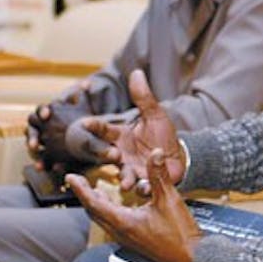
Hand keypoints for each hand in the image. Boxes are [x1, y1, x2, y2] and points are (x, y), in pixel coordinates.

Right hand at [27, 83, 94, 171]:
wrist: (79, 131)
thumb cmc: (76, 117)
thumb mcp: (81, 108)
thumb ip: (82, 97)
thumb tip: (88, 83)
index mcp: (46, 113)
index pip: (41, 110)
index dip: (43, 111)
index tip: (48, 114)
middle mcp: (39, 127)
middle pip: (30, 129)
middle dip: (32, 135)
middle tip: (36, 141)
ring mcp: (39, 140)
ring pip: (32, 144)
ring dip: (33, 150)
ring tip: (37, 155)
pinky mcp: (44, 153)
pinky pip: (40, 159)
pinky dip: (41, 163)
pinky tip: (42, 168)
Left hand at [66, 148, 200, 261]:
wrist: (189, 258)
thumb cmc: (179, 234)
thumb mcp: (169, 200)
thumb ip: (159, 176)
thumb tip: (156, 154)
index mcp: (123, 222)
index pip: (94, 203)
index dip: (80, 189)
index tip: (70, 178)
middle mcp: (120, 232)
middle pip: (94, 212)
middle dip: (85, 196)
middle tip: (78, 182)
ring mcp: (126, 238)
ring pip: (103, 219)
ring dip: (96, 204)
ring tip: (95, 192)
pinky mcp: (134, 241)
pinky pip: (113, 224)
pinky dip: (108, 212)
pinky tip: (119, 206)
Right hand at [78, 69, 184, 191]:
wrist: (177, 157)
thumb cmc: (161, 135)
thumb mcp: (155, 114)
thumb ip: (144, 97)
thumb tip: (136, 72)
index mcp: (121, 137)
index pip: (104, 130)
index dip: (95, 126)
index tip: (85, 123)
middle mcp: (121, 154)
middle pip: (107, 155)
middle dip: (106, 155)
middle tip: (113, 154)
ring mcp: (131, 169)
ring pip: (124, 175)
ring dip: (125, 179)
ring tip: (127, 183)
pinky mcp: (144, 182)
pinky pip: (142, 187)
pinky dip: (143, 189)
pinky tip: (146, 189)